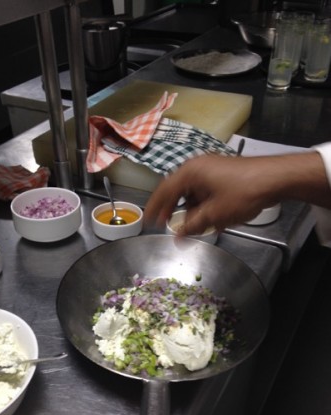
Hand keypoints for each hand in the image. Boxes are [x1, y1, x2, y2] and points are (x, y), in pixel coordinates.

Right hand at [144, 151, 328, 234]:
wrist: (275, 179)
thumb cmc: (242, 194)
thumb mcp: (214, 214)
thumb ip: (192, 226)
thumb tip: (177, 237)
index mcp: (189, 173)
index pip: (163, 192)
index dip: (154, 209)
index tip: (148, 222)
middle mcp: (196, 167)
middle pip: (177, 191)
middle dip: (175, 211)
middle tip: (167, 225)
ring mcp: (210, 169)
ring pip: (193, 192)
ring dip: (192, 210)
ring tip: (195, 227)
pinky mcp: (222, 174)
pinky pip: (205, 191)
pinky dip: (205, 205)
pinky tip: (212, 220)